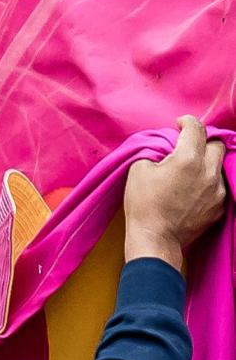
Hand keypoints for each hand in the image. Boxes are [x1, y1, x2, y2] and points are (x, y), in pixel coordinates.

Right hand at [123, 116, 227, 272]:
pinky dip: (209, 181)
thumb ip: (156, 150)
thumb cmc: (143, 203)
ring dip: (207, 162)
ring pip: (220, 165)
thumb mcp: (139, 168)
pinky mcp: (221, 207)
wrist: (156, 237)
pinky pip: (220, 185)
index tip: (180, 123)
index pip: (197, 129)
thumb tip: (167, 146)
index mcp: (188, 160)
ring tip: (191, 170)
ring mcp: (218, 191)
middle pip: (217, 144)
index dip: (187, 121)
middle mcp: (209, 173)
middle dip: (203, 141)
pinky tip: (193, 188)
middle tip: (187, 146)